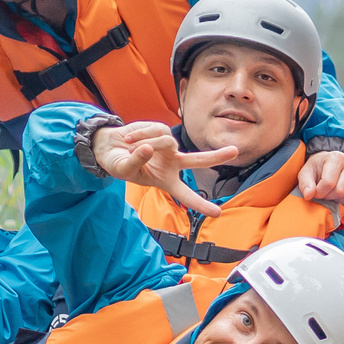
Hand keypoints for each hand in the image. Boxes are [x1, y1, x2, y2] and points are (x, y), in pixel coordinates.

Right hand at [90, 120, 233, 217]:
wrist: (108, 146)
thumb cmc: (118, 163)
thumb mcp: (124, 170)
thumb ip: (136, 162)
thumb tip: (148, 148)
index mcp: (166, 180)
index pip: (186, 195)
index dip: (201, 204)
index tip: (218, 213)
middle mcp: (172, 163)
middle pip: (198, 160)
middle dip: (216, 156)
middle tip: (234, 151)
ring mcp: (168, 146)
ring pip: (166, 142)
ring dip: (146, 142)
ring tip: (127, 146)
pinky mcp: (161, 130)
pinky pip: (156, 131)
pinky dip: (140, 134)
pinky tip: (129, 139)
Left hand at [294, 150, 343, 205]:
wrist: (330, 165)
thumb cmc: (317, 169)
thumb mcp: (306, 173)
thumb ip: (305, 184)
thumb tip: (309, 195)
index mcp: (336, 157)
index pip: (328, 183)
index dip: (319, 192)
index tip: (315, 191)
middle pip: (340, 191)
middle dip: (329, 196)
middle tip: (324, 192)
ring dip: (338, 200)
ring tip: (333, 192)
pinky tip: (342, 194)